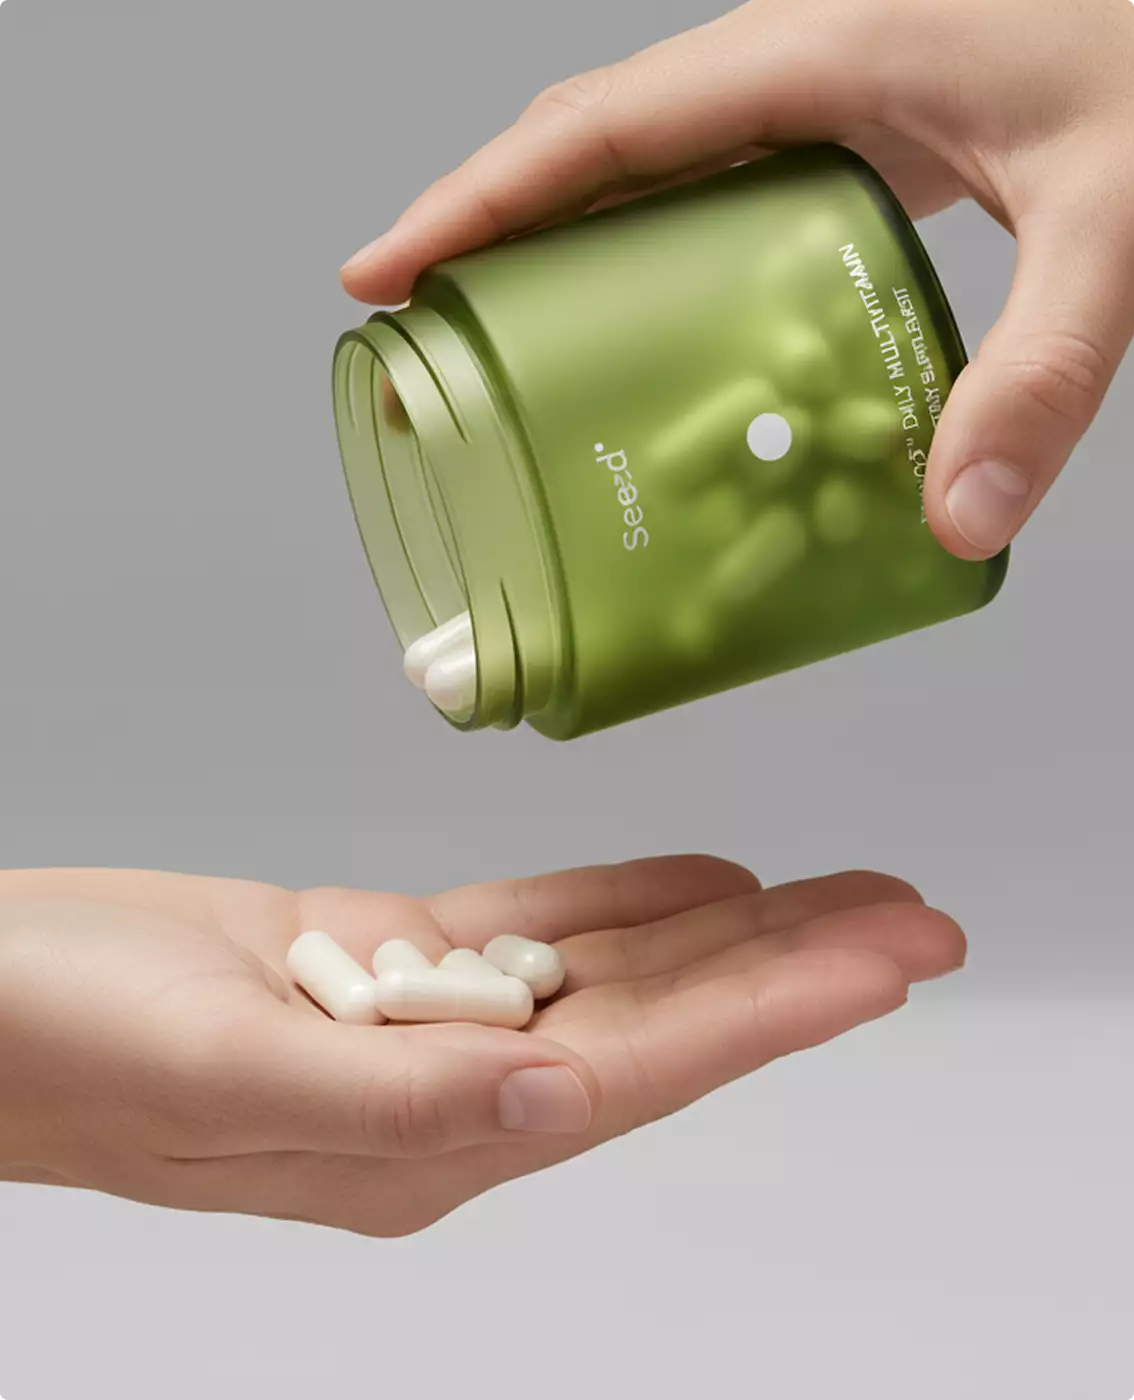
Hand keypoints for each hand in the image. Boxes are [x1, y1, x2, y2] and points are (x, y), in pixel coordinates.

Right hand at [0, 858, 962, 1235]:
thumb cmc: (62, 1045)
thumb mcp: (220, 1079)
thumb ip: (395, 1107)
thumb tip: (554, 1106)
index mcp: (421, 1144)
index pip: (638, 1070)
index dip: (771, 1014)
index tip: (882, 962)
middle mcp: (445, 1091)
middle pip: (656, 1018)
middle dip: (793, 970)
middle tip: (912, 917)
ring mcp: (417, 1019)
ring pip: (609, 966)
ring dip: (729, 932)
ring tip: (840, 895)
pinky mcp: (380, 956)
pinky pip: (531, 923)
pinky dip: (620, 900)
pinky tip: (698, 888)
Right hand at [341, 0, 1133, 561]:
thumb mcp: (1114, 219)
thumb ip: (1043, 370)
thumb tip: (955, 518)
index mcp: (822, 54)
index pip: (601, 129)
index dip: (476, 201)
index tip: (383, 273)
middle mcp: (801, 60)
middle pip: (594, 146)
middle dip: (488, 232)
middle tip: (421, 334)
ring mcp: (826, 89)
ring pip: (647, 162)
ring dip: (561, 242)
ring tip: (504, 343)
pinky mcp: (859, 126)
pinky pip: (715, 182)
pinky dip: (653, 249)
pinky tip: (654, 325)